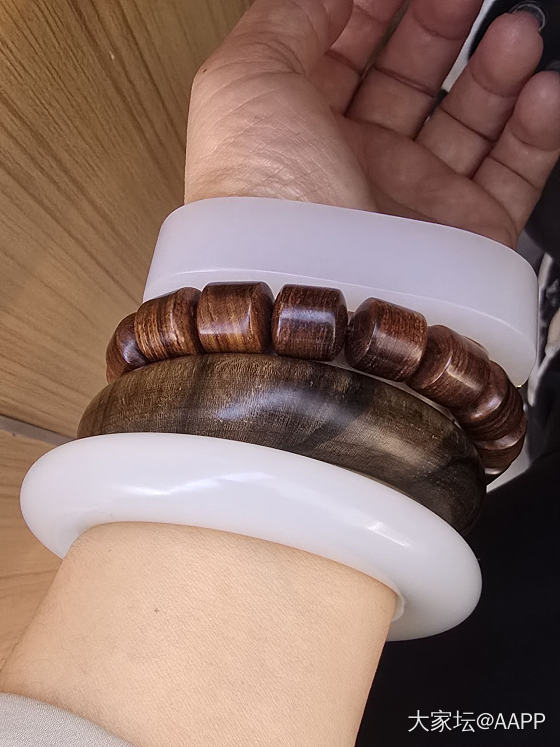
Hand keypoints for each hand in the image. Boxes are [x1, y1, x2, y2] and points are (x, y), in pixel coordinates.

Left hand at [185, 0, 559, 246]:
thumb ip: (287, 17)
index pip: (348, 49)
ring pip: (471, 120)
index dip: (377, 6)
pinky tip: (541, 93)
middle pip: (413, 77)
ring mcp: (411, 199)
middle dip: (444, 24)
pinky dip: (536, 132)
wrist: (307, 293)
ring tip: (517, 36)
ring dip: (499, 69)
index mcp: (299, 127)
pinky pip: (512, 175)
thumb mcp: (244, 78)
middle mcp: (356, 163)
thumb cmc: (261, 197)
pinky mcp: (462, 236)